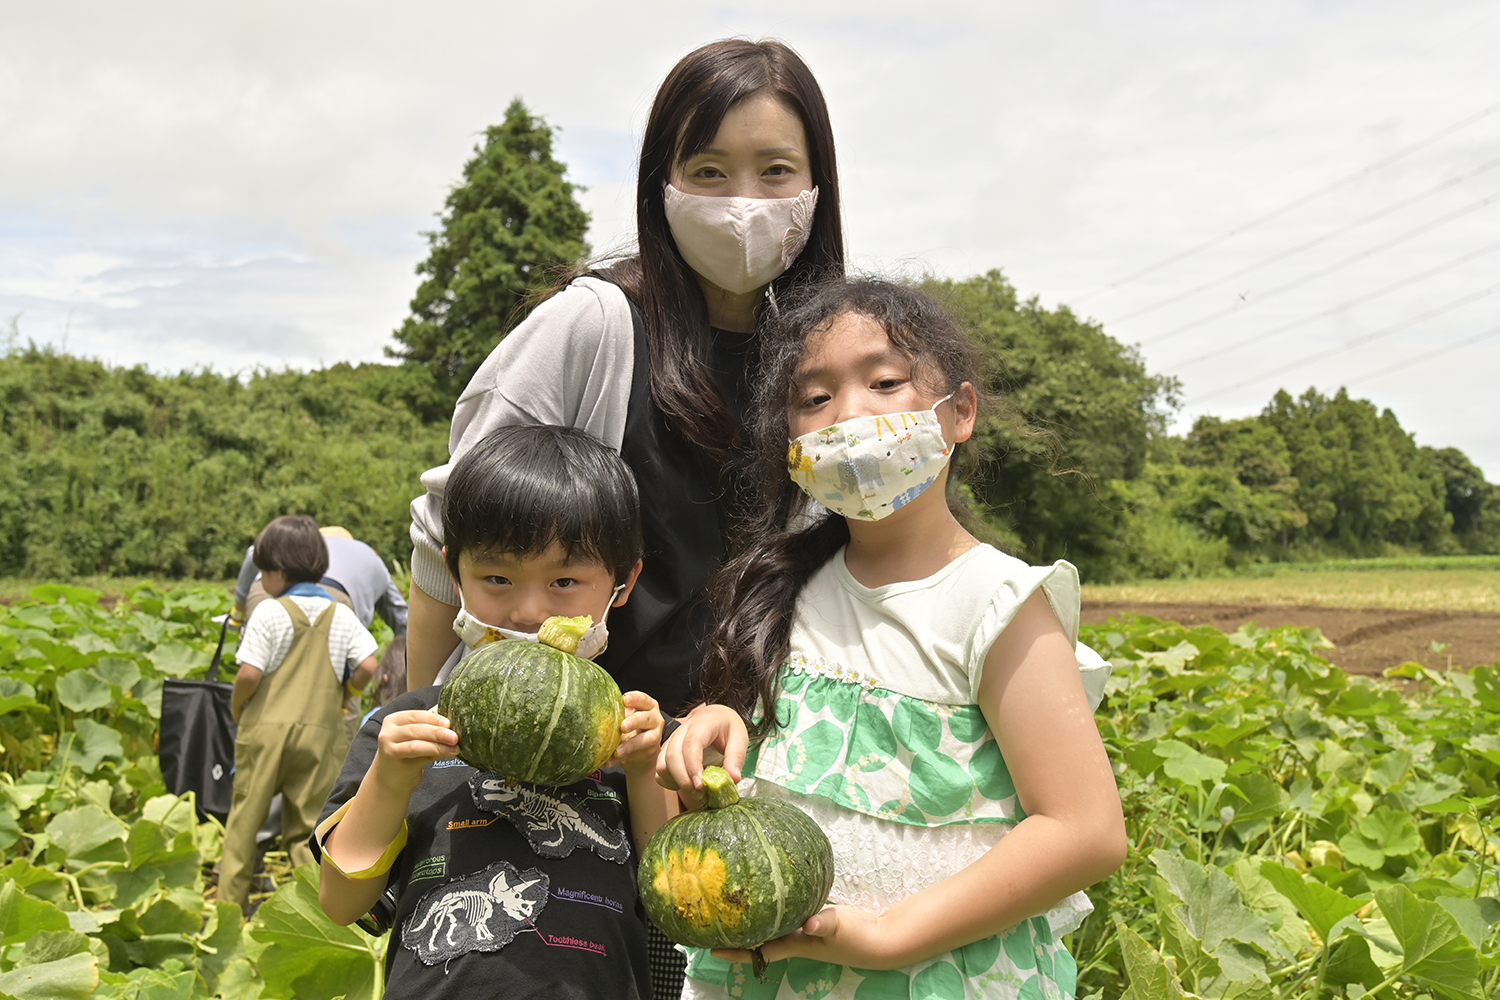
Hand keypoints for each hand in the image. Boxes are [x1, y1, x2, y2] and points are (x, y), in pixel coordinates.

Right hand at [371, 709, 458, 793]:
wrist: (390, 780)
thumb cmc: (407, 756)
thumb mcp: (418, 738)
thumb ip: (431, 727)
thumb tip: (456, 718)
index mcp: (394, 720)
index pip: (417, 715)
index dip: (435, 718)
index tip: (451, 722)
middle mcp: (388, 731)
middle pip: (417, 728)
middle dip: (438, 731)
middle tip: (455, 736)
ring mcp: (388, 745)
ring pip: (416, 741)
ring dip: (438, 743)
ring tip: (455, 746)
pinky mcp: (393, 758)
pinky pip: (416, 753)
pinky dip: (435, 751)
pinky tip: (448, 753)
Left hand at [614, 691, 662, 776]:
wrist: (640, 751)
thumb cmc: (630, 728)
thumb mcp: (625, 718)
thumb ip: (616, 715)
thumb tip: (595, 716)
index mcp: (648, 706)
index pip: (643, 699)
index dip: (635, 699)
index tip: (624, 700)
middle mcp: (654, 719)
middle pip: (646, 718)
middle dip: (634, 721)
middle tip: (623, 726)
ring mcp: (655, 736)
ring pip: (647, 739)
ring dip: (630, 744)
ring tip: (617, 751)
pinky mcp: (650, 751)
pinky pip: (636, 754)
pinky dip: (622, 758)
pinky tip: (610, 761)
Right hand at [655, 704, 748, 809]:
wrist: (714, 716)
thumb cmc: (727, 727)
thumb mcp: (740, 738)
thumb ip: (736, 757)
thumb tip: (734, 779)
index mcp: (702, 724)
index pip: (691, 743)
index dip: (693, 765)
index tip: (701, 785)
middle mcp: (682, 730)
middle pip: (672, 756)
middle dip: (683, 779)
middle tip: (700, 794)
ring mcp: (672, 740)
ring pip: (662, 763)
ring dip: (675, 781)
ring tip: (695, 791)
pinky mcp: (666, 750)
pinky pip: (659, 768)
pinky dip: (668, 781)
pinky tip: (684, 784)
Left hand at [713, 905, 905, 969]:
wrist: (878, 939)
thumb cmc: (856, 938)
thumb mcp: (838, 928)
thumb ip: (824, 924)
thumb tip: (810, 923)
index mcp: (794, 943)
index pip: (758, 950)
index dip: (735, 950)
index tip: (710, 947)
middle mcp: (794, 937)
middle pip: (759, 937)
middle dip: (737, 932)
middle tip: (714, 919)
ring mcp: (803, 927)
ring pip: (772, 924)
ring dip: (754, 919)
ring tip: (734, 904)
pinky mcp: (814, 916)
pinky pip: (788, 911)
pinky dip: (776, 904)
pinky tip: (769, 889)